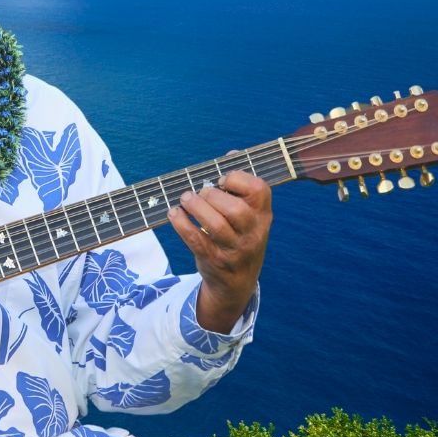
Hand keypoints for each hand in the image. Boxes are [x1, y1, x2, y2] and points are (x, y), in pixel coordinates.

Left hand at [168, 169, 270, 333]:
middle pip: (235, 210)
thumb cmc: (239, 237)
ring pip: (215, 226)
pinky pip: (195, 240)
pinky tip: (174, 213)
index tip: (222, 179)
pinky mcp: (214, 261)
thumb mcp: (249, 216)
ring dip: (195, 207)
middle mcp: (253, 233)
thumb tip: (232, 153)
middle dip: (211, 195)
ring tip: (185, 199)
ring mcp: (234, 250)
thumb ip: (241, 186)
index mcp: (263, 216)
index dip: (238, 178)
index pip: (259, 190)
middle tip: (199, 193)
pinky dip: (181, 224)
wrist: (236, 283)